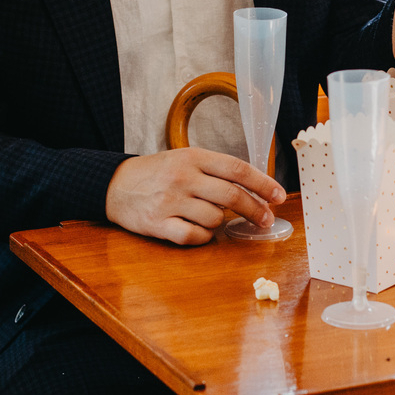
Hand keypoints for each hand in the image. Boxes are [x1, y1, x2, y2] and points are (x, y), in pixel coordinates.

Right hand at [104, 148, 285, 245]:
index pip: (237, 169)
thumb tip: (255, 188)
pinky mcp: (158, 224)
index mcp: (193, 157)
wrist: (115, 185)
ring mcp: (170, 202)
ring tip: (210, 216)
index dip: (263, 184)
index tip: (279, 196)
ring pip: (215, 218)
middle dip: (256, 210)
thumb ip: (216, 170)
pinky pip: (194, 236)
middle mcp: (183, 178)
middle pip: (232, 196)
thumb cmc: (157, 172)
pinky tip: (198, 230)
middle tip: (266, 219)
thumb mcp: (185, 159)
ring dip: (221, 222)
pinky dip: (202, 237)